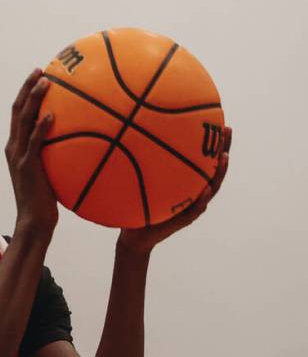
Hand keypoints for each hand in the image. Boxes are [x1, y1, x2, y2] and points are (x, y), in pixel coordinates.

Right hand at [6, 68, 57, 236]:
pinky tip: (52, 115)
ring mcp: (19, 156)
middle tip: (41, 70)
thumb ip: (57, 154)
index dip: (25, 93)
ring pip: (22, 120)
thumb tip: (82, 141)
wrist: (34, 221)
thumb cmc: (46, 200)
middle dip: (27, 87)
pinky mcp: (27, 166)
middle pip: (17, 110)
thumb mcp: (50, 172)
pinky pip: (34, 142)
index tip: (39, 75)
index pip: (18, 114)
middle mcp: (13, 147)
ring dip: (33, 99)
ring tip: (46, 82)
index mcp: (16, 147)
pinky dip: (41, 127)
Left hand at [118, 126, 231, 252]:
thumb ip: (141, 165)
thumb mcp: (139, 181)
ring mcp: (192, 206)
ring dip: (219, 173)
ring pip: (211, 188)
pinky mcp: (184, 220)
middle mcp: (194, 191)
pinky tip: (205, 190)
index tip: (219, 122)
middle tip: (227, 130)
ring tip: (224, 157)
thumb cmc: (136, 204)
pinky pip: (195, 210)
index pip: (203, 159)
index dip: (213, 142)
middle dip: (223, 149)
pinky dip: (201, 200)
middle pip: (214, 168)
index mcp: (186, 181)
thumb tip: (129, 136)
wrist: (134, 235)